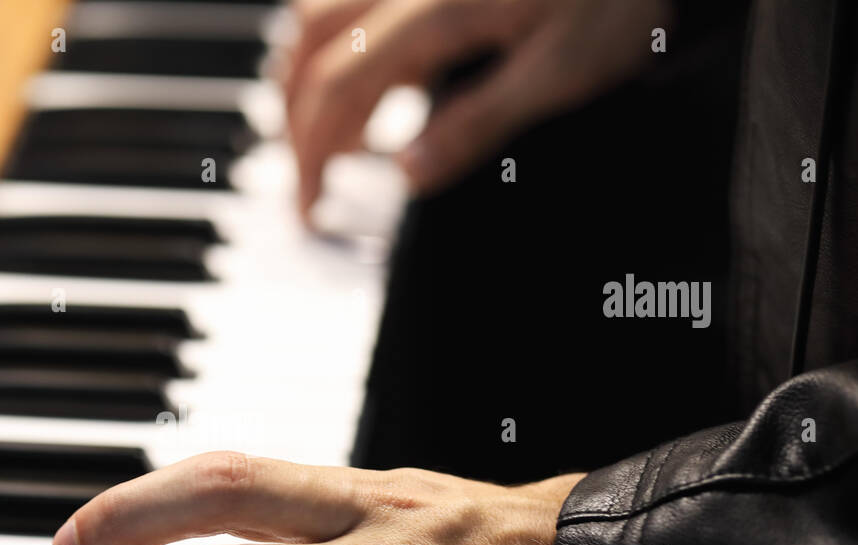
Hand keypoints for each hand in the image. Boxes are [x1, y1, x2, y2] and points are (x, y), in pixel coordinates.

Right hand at [286, 0, 671, 216]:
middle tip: (309, 180)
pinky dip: (338, 36)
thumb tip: (408, 176)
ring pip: (319, 12)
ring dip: (307, 72)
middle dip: (296, 121)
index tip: (309, 211)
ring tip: (329, 128)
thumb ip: (478, 124)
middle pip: (310, 50)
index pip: (336, 92)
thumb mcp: (561, 71)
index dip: (310, 156)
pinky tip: (367, 66)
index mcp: (430, 14)